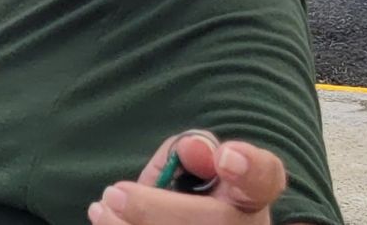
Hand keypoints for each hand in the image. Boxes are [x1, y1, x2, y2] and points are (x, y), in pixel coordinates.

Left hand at [86, 132, 289, 224]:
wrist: (181, 222)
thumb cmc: (188, 200)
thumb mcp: (189, 172)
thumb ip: (189, 152)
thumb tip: (191, 148)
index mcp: (249, 197)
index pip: (263, 179)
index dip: (249, 167)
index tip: (225, 157)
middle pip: (217, 221)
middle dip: (155, 210)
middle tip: (113, 194)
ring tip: (102, 209)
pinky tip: (106, 222)